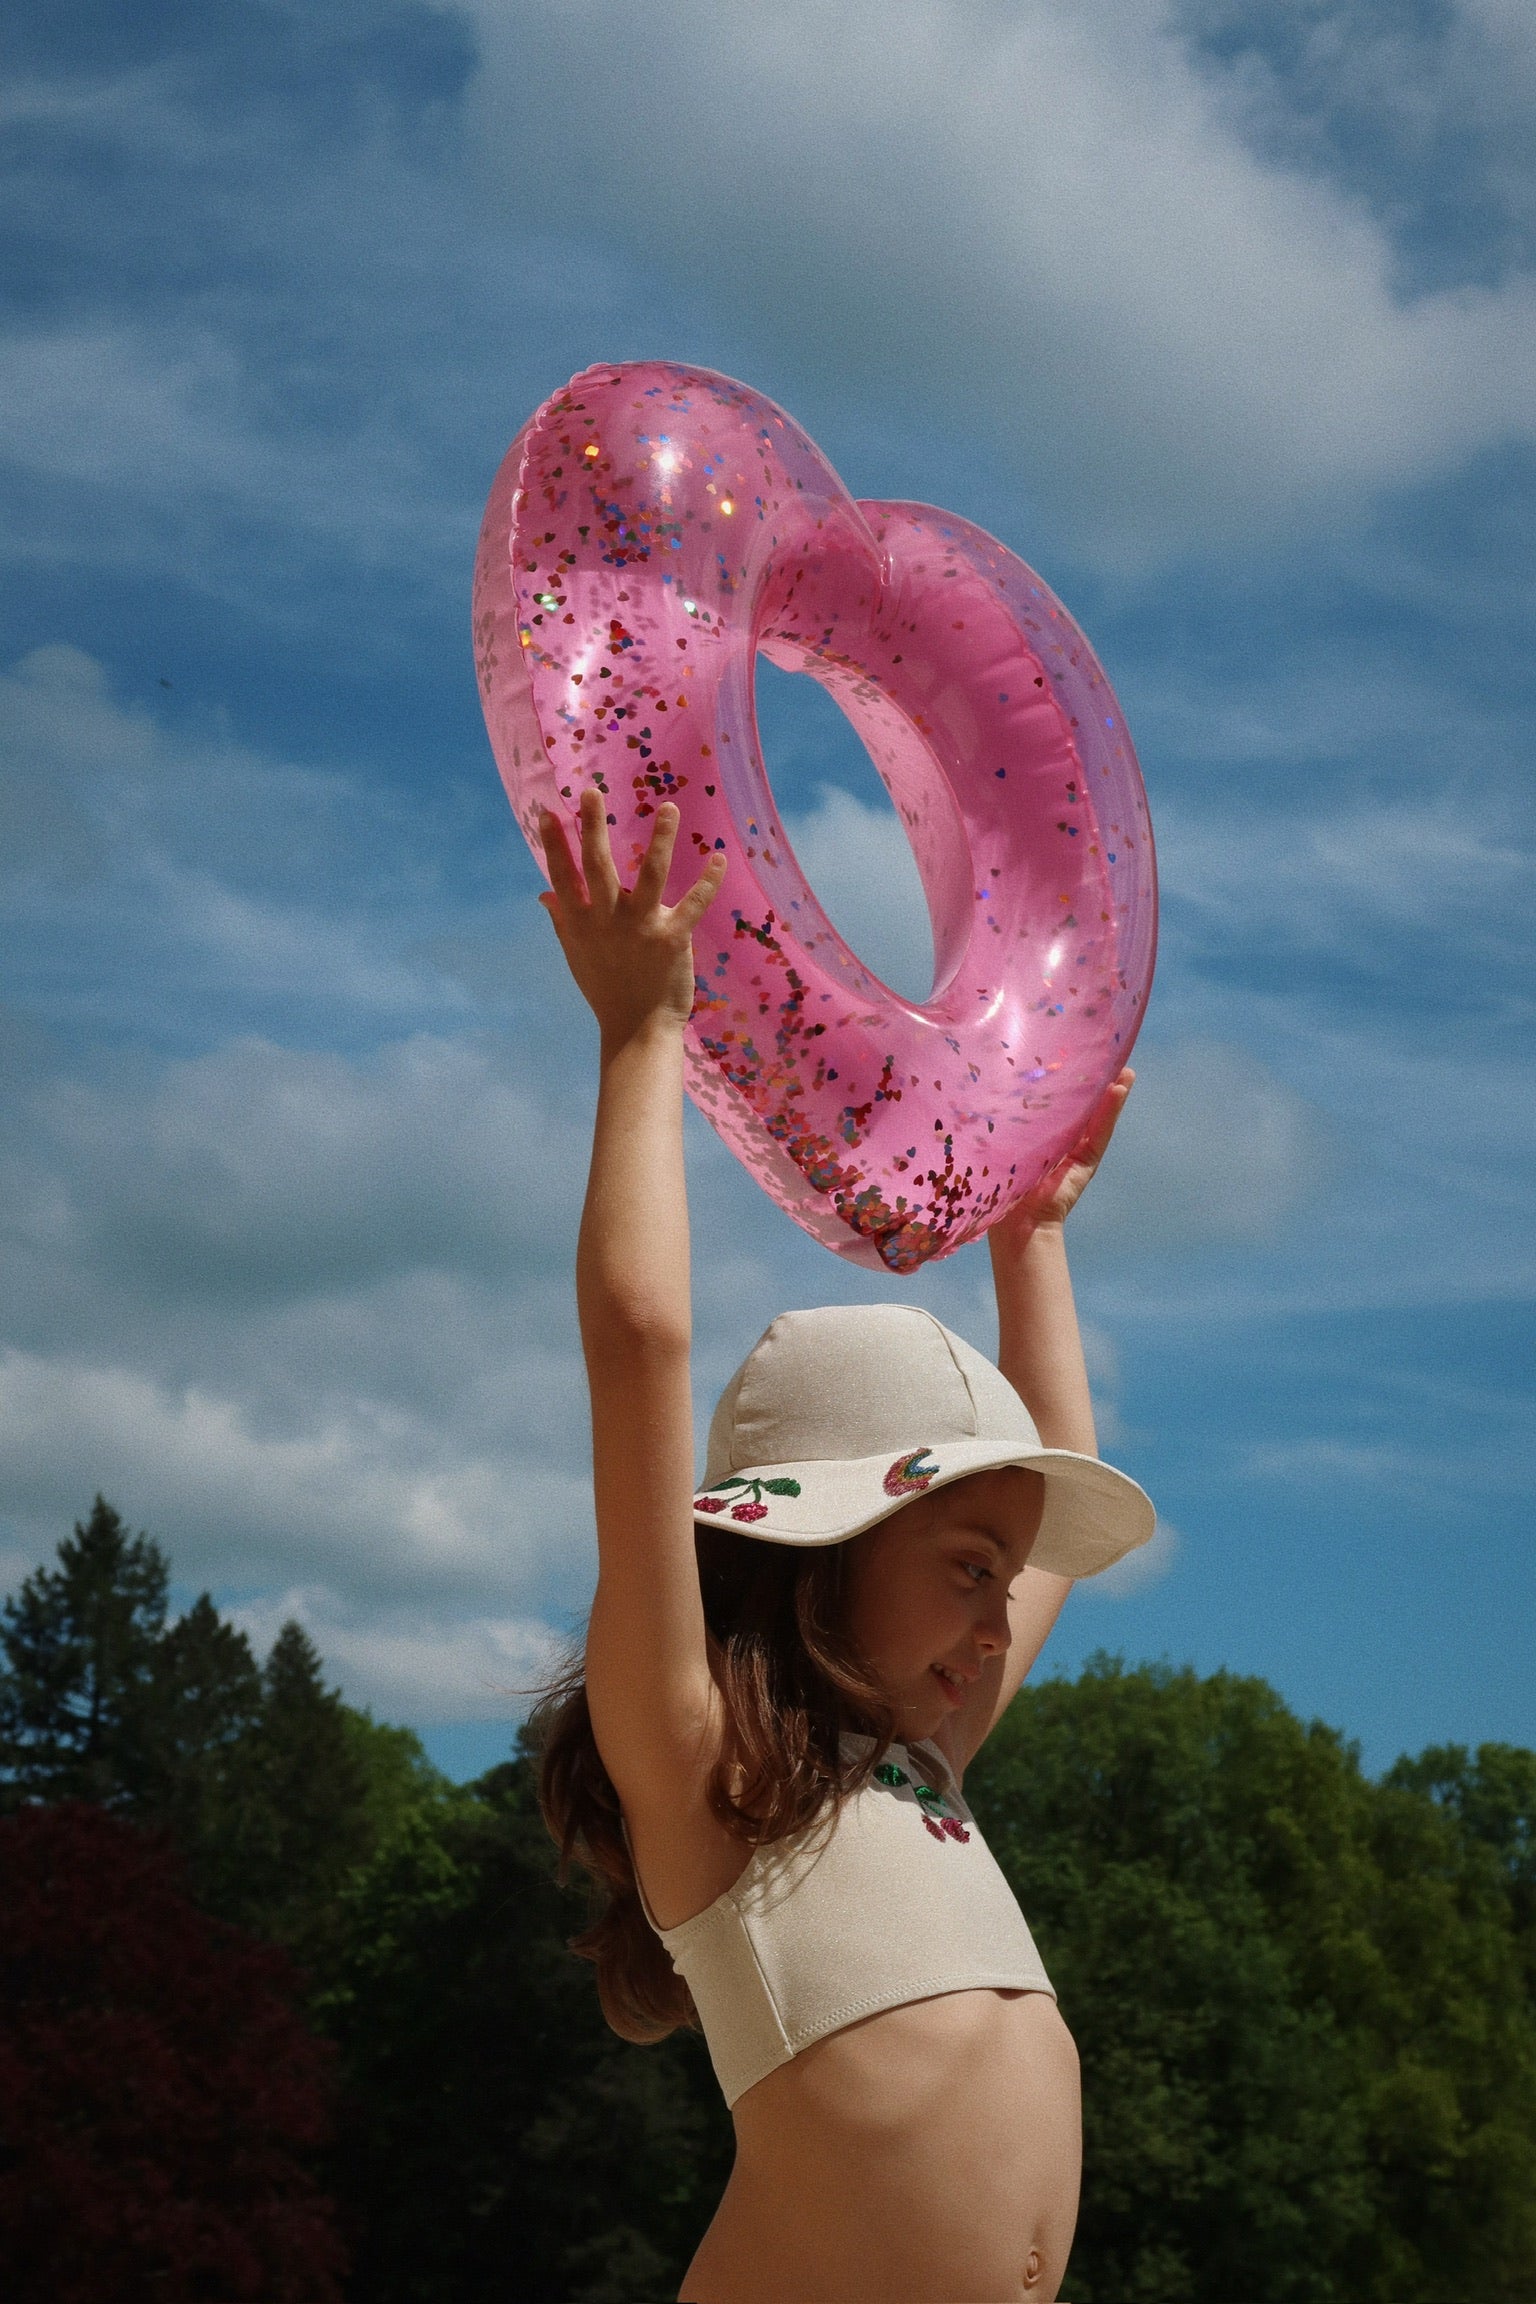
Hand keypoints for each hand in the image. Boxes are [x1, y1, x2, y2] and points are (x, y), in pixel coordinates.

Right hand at [538, 788, 726, 1045]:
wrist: (636, 1029)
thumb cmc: (606, 989)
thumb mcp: (577, 955)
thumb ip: (563, 920)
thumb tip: (545, 893)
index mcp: (581, 923)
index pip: (562, 877)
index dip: (554, 845)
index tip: (548, 812)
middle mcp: (606, 921)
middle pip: (598, 867)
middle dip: (593, 828)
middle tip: (592, 792)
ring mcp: (640, 928)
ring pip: (650, 876)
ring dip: (660, 840)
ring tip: (668, 807)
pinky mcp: (671, 939)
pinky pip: (692, 905)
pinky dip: (708, 882)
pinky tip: (719, 857)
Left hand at [990, 1067, 1133, 1246]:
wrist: (1015, 1222)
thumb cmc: (996, 1182)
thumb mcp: (999, 1140)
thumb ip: (1000, 1119)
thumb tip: (978, 1084)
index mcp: (1037, 1135)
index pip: (1054, 1103)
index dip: (1065, 1081)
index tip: (1072, 1057)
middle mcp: (1059, 1140)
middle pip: (1080, 1105)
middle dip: (1094, 1081)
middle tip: (1107, 1054)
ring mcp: (1076, 1151)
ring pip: (1097, 1114)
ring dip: (1112, 1091)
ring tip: (1125, 1070)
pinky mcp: (1087, 1161)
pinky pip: (1101, 1131)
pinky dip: (1111, 1110)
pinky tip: (1119, 1089)